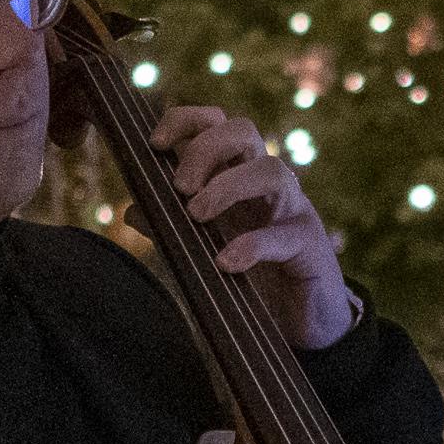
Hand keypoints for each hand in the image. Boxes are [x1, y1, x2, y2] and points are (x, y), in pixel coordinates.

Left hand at [153, 101, 357, 351]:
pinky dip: (252, 245)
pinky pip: (285, 234)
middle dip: (206, 149)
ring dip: (229, 185)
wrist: (303, 322)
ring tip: (197, 215)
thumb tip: (132, 210)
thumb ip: (172, 228)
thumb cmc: (254, 275)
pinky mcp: (311, 247)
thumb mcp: (207, 248)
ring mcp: (293, 211)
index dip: (187, 121)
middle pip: (244, 131)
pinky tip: (226, 262)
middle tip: (180, 187)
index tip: (156, 143)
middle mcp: (267, 185)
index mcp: (239, 177)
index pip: (217, 125)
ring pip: (271, 171)